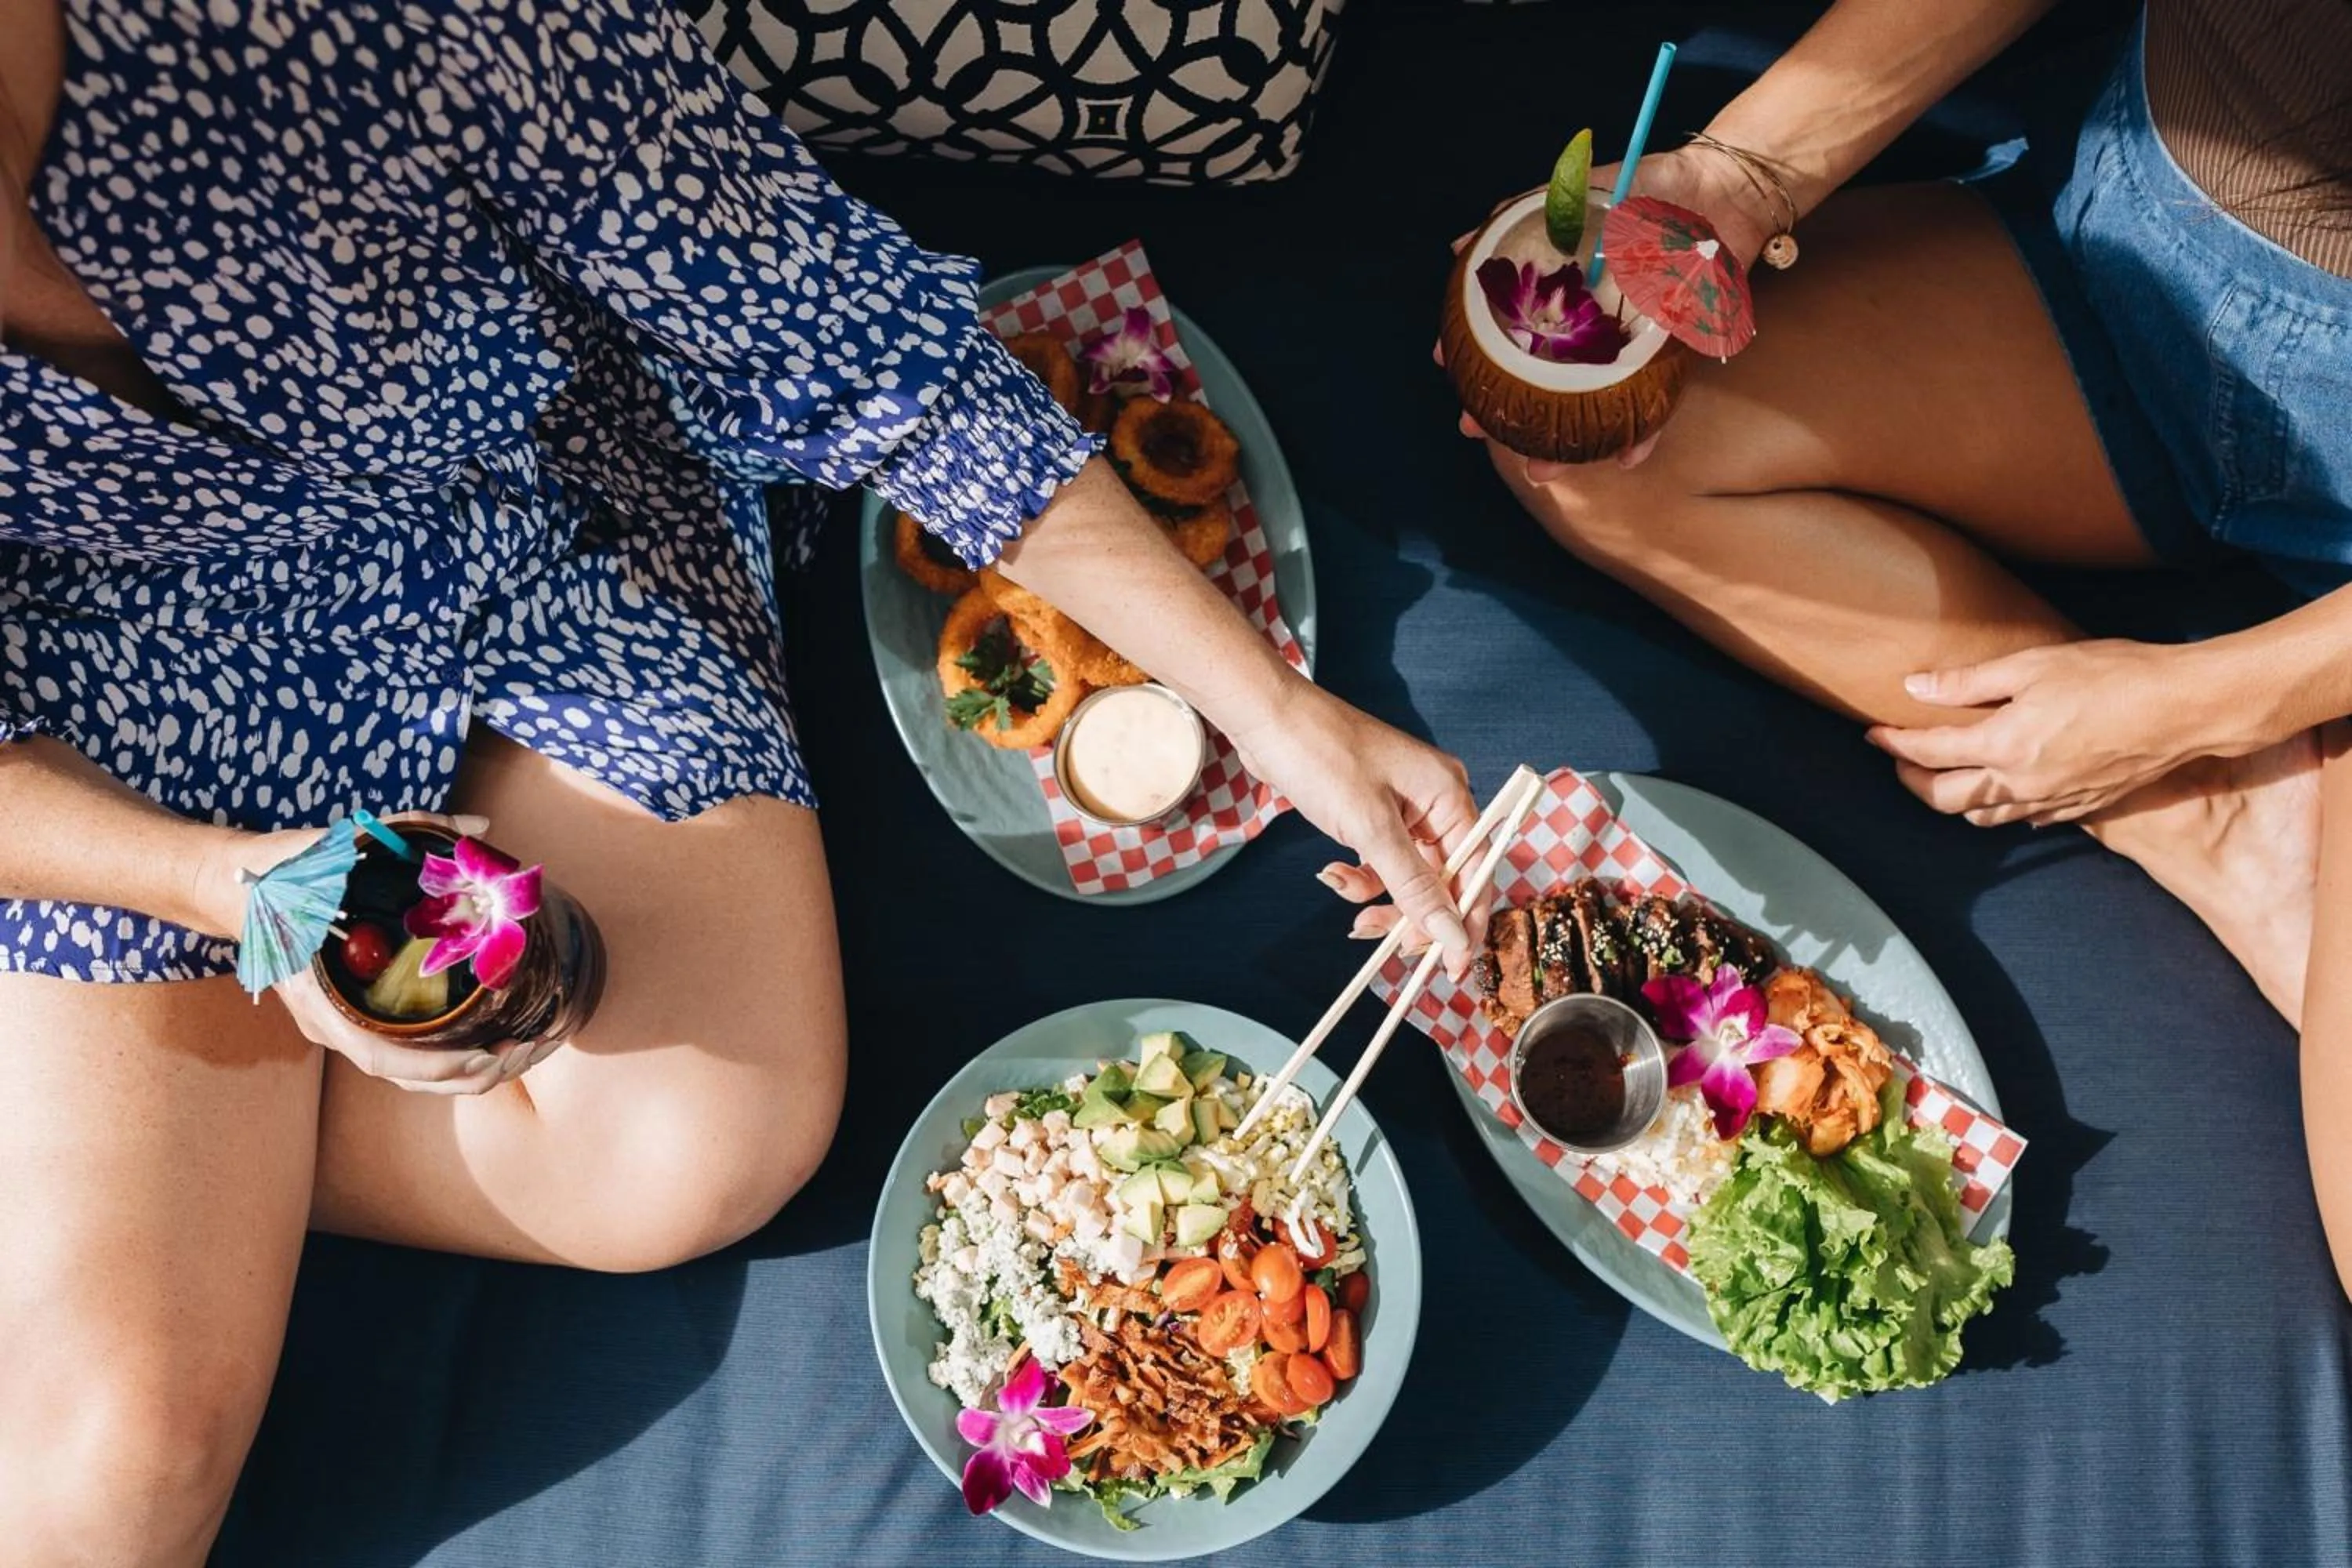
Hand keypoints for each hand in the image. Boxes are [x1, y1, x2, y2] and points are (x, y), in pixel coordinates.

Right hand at [190, 812, 560, 1093]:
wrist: (232, 887)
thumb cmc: (280, 872)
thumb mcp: (336, 845)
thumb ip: (410, 829)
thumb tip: (479, 825)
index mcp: (318, 995)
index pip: (377, 1056)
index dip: (432, 1065)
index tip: (482, 1055)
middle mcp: (328, 1021)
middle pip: (401, 1075)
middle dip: (466, 1073)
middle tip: (520, 1050)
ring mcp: (337, 1024)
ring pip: (403, 1071)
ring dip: (461, 1069)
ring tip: (517, 1047)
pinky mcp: (347, 1016)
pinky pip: (399, 1051)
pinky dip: (443, 1054)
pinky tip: (486, 1036)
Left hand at [1224, 686, 1484, 975]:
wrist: (1266, 719)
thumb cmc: (1321, 755)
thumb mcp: (1371, 828)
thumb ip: (1414, 885)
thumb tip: (1452, 934)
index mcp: (1448, 794)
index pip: (1475, 870)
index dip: (1466, 920)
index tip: (1453, 966)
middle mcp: (1433, 801)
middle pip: (1444, 878)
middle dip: (1416, 915)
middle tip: (1390, 947)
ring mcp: (1402, 808)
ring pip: (1409, 876)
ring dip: (1383, 900)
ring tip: (1352, 911)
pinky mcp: (1371, 814)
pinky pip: (1380, 862)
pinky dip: (1360, 879)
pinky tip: (1334, 875)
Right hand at [1441, 145, 1776, 474]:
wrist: (1724, 193)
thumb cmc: (1652, 187)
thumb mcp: (1578, 192)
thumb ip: (1523, 215)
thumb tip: (1458, 248)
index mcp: (1564, 291)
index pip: (1508, 328)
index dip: (1472, 349)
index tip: (1445, 366)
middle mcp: (1591, 325)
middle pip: (1540, 378)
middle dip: (1504, 412)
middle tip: (1475, 428)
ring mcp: (1629, 346)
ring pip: (1588, 404)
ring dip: (1563, 443)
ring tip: (1540, 469)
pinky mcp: (1672, 356)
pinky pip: (1655, 403)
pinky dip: (1642, 433)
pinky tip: (1627, 457)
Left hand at [1866, 640, 2260, 826]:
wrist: (2184, 709)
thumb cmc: (2114, 676)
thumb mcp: (2032, 665)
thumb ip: (1968, 682)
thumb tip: (1915, 688)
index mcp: (2003, 745)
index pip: (1928, 752)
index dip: (1894, 743)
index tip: (1874, 732)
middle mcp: (2021, 783)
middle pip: (1945, 798)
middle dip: (1912, 782)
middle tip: (1898, 761)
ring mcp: (2051, 801)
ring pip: (1982, 816)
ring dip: (1952, 800)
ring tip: (1940, 776)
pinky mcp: (2079, 807)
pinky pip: (2022, 818)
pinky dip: (1997, 808)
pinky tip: (1998, 788)